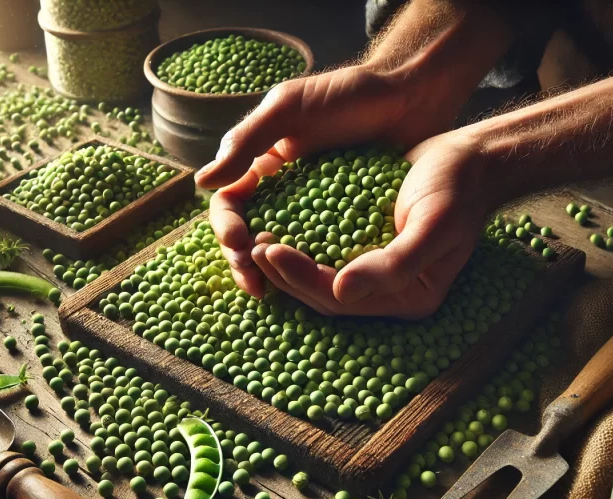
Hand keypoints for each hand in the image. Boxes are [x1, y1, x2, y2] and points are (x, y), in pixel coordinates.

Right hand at [202, 64, 470, 299]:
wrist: (410, 95)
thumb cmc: (347, 93)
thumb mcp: (289, 108)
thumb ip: (247, 141)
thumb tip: (202, 184)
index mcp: (261, 163)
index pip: (230, 203)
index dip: (227, 226)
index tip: (239, 242)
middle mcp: (282, 189)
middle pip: (250, 234)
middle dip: (246, 261)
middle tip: (255, 281)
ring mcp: (315, 208)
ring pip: (284, 248)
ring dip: (275, 273)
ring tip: (277, 291)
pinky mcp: (346, 221)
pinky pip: (323, 251)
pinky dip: (315, 269)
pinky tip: (319, 286)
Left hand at [251, 132, 492, 317]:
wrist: (472, 160)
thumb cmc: (457, 189)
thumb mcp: (432, 225)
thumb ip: (392, 264)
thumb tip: (341, 291)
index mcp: (410, 297)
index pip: (342, 300)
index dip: (301, 279)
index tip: (269, 251)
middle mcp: (392, 292)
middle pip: (326, 295)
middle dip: (286, 275)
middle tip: (252, 248)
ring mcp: (380, 272)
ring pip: (322, 279)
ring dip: (288, 264)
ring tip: (257, 241)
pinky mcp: (368, 248)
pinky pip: (328, 255)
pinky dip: (302, 246)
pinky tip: (277, 228)